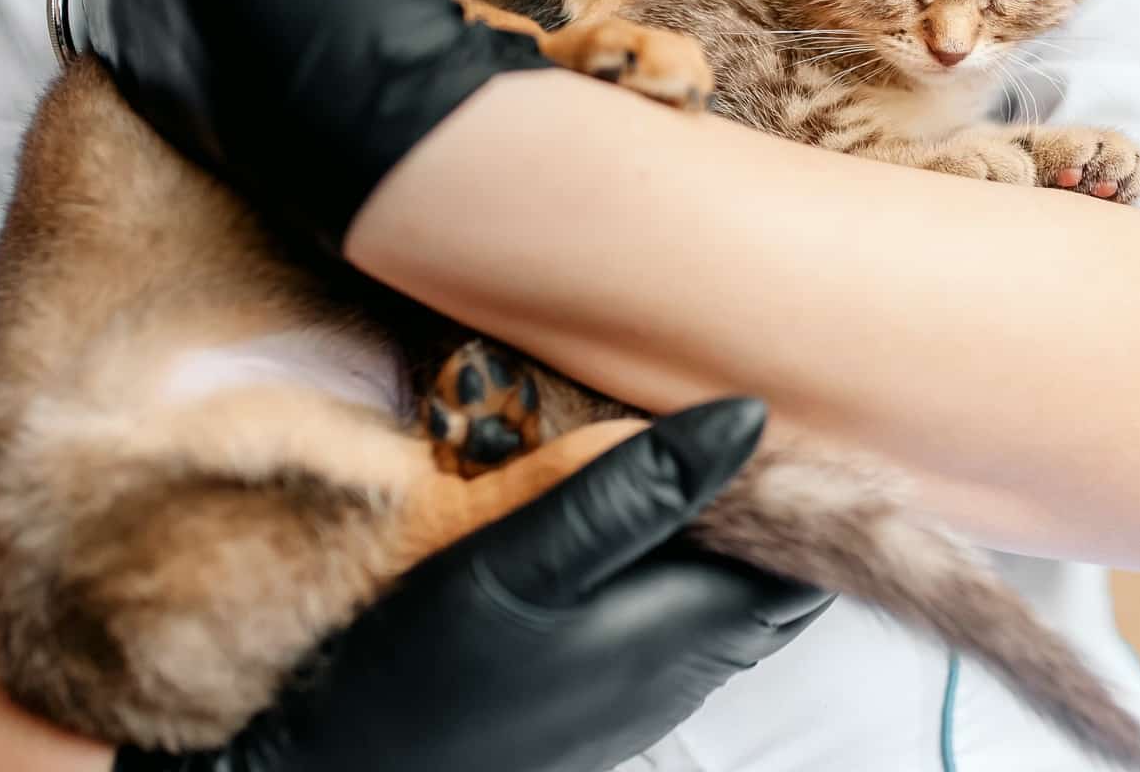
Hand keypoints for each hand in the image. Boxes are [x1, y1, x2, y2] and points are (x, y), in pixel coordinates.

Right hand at [113, 399, 829, 771]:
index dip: (803, 478)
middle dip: (772, 499)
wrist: (336, 767)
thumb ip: (634, 490)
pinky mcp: (601, 694)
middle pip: (773, 572)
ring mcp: (644, 689)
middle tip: (726, 408)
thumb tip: (748, 417)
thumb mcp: (517, 559)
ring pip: (725, 594)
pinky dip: (674, 563)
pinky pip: (673, 618)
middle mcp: (684, 669)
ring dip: (719, 528)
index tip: (780, 404)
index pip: (802, 551)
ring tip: (679, 449)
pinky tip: (624, 522)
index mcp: (684, 628)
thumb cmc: (421, 665)